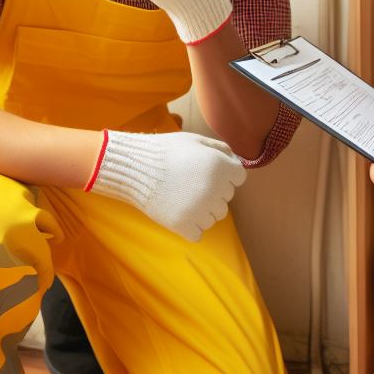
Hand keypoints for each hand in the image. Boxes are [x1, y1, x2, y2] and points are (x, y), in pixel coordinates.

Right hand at [85, 129, 245, 241]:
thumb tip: (236, 160)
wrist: (135, 168)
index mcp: (220, 167)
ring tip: (182, 197)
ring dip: (204, 210)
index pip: (239, 178)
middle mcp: (215, 190)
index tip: (206, 172)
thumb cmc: (166, 151)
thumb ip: (221, 149)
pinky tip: (178, 211)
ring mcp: (200, 209)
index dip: (225, 174)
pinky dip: (190, 226)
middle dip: (213, 192)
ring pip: (215, 217)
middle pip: (226, 198)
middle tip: (189, 183)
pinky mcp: (184, 225)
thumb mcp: (196, 140)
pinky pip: (199, 233)